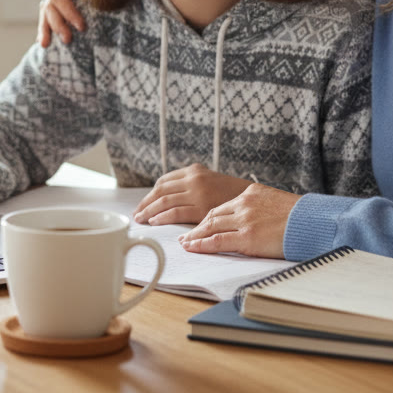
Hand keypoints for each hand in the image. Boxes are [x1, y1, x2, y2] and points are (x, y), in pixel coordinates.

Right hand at [38, 0, 87, 47]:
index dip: (68, 14)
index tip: (81, 27)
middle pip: (49, 5)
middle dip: (57, 24)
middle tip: (68, 40)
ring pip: (45, 10)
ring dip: (45, 28)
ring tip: (45, 44)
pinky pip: (50, 13)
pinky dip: (47, 25)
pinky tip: (43, 39)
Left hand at [132, 163, 252, 225]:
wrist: (255, 199)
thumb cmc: (233, 195)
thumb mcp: (212, 182)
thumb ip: (194, 185)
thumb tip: (173, 197)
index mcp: (195, 171)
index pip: (164, 181)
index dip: (151, 194)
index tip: (143, 204)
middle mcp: (194, 178)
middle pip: (161, 190)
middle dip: (146, 203)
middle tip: (137, 214)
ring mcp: (198, 192)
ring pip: (165, 201)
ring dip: (150, 211)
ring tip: (142, 219)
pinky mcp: (202, 207)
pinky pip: (176, 212)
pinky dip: (162, 217)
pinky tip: (155, 222)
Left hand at [177, 184, 300, 259]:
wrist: (314, 222)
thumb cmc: (301, 217)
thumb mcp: (276, 203)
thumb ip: (260, 208)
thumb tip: (253, 220)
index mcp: (251, 193)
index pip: (222, 207)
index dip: (207, 218)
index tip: (199, 226)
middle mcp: (244, 203)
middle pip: (212, 216)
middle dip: (197, 227)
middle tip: (184, 236)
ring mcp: (245, 220)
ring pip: (211, 227)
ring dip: (195, 236)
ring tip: (185, 243)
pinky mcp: (247, 237)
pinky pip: (218, 241)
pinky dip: (202, 245)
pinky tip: (193, 248)